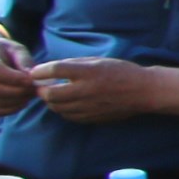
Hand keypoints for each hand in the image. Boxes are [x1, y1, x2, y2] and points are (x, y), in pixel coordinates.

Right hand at [0, 27, 34, 116]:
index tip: (31, 80)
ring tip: (30, 94)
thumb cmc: (6, 52)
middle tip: (34, 89)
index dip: (14, 78)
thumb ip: (24, 60)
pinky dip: (11, 109)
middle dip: (18, 91)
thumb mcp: (17, 49)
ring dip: (16, 101)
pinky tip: (22, 102)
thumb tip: (32, 76)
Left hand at [27, 58, 162, 123]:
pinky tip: (68, 104)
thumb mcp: (99, 61)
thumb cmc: (121, 72)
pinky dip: (63, 110)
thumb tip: (50, 70)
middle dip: (42, 90)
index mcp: (89, 71)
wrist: (144, 91)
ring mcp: (88, 106)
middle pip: (50, 93)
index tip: (35, 72)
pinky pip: (68, 116)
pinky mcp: (92, 117)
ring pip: (57, 107)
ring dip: (51, 101)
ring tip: (55, 95)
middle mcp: (86, 89)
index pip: (55, 69)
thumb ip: (74, 65)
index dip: (40, 71)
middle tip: (42, 87)